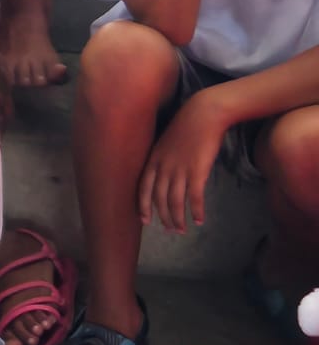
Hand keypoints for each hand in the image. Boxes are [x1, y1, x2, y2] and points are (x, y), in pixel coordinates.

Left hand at [139, 93, 228, 232]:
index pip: (142, 187)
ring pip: (175, 201)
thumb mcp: (165, 142)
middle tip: (169, 230)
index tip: (144, 220)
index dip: (143, 205)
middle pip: (159, 198)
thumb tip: (164, 175)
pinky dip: (196, 211)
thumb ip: (162, 158)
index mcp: (153, 159)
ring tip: (182, 230)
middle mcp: (163, 166)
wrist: (203, 114)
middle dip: (163, 216)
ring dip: (178, 218)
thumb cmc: (186, 126)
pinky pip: (195, 197)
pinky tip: (200, 220)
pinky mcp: (197, 170)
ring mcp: (180, 169)